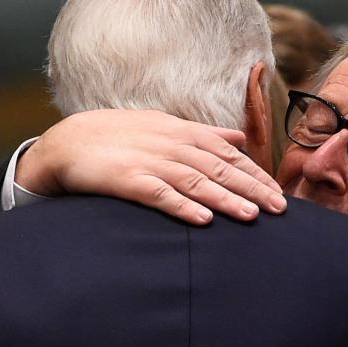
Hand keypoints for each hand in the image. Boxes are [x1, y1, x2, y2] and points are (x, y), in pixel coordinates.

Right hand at [16, 109, 286, 224]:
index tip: (279, 193)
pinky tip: (203, 219)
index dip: (256, 174)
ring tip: (251, 216)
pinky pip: (159, 195)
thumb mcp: (164, 127)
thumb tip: (240, 138)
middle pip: (219, 168)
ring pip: (196, 181)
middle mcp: (170, 145)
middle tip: (279, 209)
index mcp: (182, 132)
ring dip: (225, 199)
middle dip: (252, 188)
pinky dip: (182, 206)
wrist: (68, 143)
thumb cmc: (120, 138)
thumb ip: (203, 134)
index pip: (228, 153)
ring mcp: (149, 162)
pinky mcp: (127, 180)